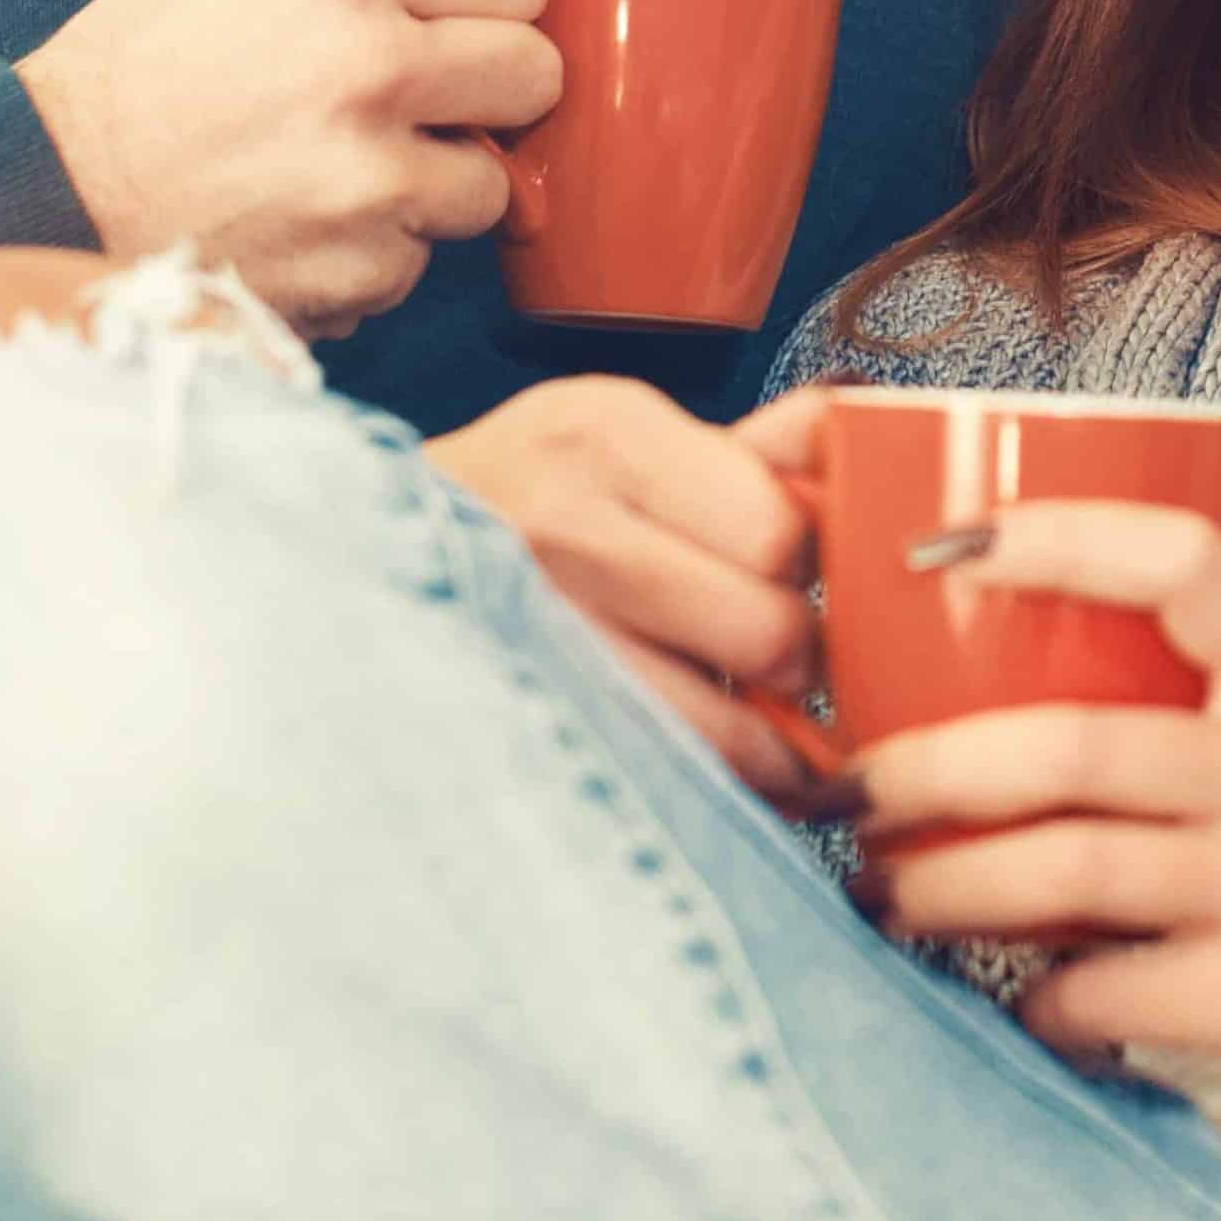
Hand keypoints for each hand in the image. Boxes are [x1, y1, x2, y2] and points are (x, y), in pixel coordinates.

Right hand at [16, 0, 561, 338]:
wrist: (46, 188)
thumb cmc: (147, 59)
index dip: (497, 1)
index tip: (462, 19)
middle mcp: (371, 60)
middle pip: (537, 73)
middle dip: (495, 92)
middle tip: (429, 100)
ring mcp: (371, 174)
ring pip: (494, 184)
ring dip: (439, 185)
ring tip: (351, 167)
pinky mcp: (362, 267)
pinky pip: (422, 259)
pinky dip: (378, 251)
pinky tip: (309, 224)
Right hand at [428, 379, 827, 803]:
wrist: (350, 567)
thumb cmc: (519, 507)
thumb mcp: (622, 444)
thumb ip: (752, 450)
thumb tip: (869, 436)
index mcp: (605, 430)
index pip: (786, 529)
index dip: (813, 568)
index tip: (802, 583)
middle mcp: (557, 522)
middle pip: (771, 631)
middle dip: (795, 658)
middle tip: (773, 658)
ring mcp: (525, 630)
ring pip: (728, 731)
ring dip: (763, 740)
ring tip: (748, 718)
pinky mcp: (511, 724)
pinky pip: (670, 782)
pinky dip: (714, 789)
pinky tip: (708, 766)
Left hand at [853, 506, 1220, 1139]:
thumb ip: (1194, 683)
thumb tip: (988, 652)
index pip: (1181, 561)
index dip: (1055, 538)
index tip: (940, 545)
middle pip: (1074, 746)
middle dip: (928, 771)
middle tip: (845, 791)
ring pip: (1068, 870)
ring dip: (945, 886)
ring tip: (882, 893)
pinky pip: (1105, 991)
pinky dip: (1037, 999)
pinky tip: (1013, 996)